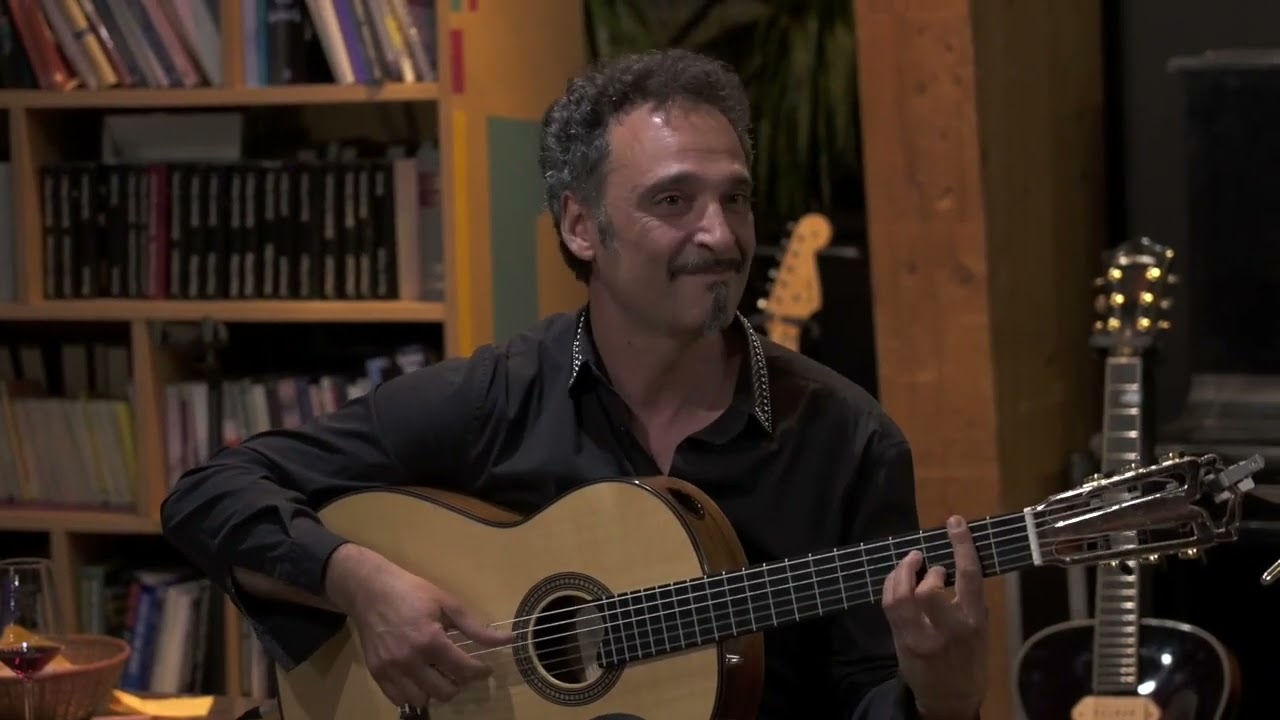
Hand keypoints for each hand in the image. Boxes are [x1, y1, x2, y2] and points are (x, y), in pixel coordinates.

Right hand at [325, 544, 512, 707]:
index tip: (485, 668)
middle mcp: (409, 660)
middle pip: (444, 691)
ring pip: (421, 700)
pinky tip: (420, 678)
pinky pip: (399, 699)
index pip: (463, 670)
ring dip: (435, 691)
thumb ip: (476, 627)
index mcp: (430, 640)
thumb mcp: (447, 603)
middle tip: (462, 670)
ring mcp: (390, 669)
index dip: (480, 672)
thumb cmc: (411, 592)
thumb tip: (507, 640)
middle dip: (460, 683)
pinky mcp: (376, 673)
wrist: (369, 590)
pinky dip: (413, 694)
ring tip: (439, 674)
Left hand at [881, 516, 986, 719]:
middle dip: (924, 569)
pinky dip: (892, 585)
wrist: (950, 699)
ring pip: (901, 596)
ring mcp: (920, 637)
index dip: (962, 546)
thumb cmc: (969, 661)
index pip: (970, 577)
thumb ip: (968, 601)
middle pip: (928, 591)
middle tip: (929, 565)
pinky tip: (898, 580)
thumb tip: (953, 565)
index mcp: (974, 622)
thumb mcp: (980, 632)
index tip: (955, 523)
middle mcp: (948, 630)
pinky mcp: (901, 640)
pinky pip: (890, 605)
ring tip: (911, 564)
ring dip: (903, 572)